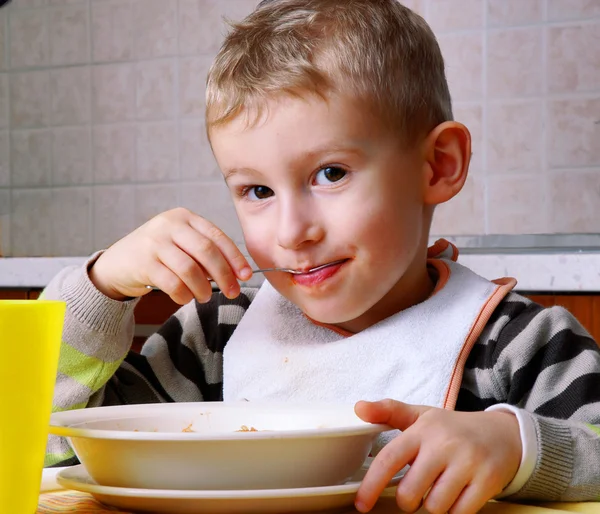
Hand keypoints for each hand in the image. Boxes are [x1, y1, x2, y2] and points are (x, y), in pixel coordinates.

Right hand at [89, 208, 251, 303]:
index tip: (246, 275)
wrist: (118, 263)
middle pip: (206, 251)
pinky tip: (185, 298)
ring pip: (190, 269)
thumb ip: (204, 253)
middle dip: (224, 274)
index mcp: (184, 217)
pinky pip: (172, 283)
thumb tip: (236, 273)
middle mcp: (169, 225)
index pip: (217, 236)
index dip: (234, 257)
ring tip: (205, 297)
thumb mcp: (181, 244)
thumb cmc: (158, 254)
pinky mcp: (143, 263)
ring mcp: (154, 242)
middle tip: (232, 291)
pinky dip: (183, 295)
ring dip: (203, 288)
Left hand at [354, 399, 521, 513]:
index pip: (389, 458)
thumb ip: (389, 411)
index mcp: (422, 430)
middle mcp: (443, 444)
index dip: (371, 484)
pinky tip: (456, 497)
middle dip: (408, 501)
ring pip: (434, 506)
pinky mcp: (488, 480)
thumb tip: (358, 408)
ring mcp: (467, 462)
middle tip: (415, 493)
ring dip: (433, 506)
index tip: (362, 504)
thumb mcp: (421, 415)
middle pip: (410, 492)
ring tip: (439, 491)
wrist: (504, 433)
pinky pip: (460, 513)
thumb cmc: (453, 428)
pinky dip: (454, 512)